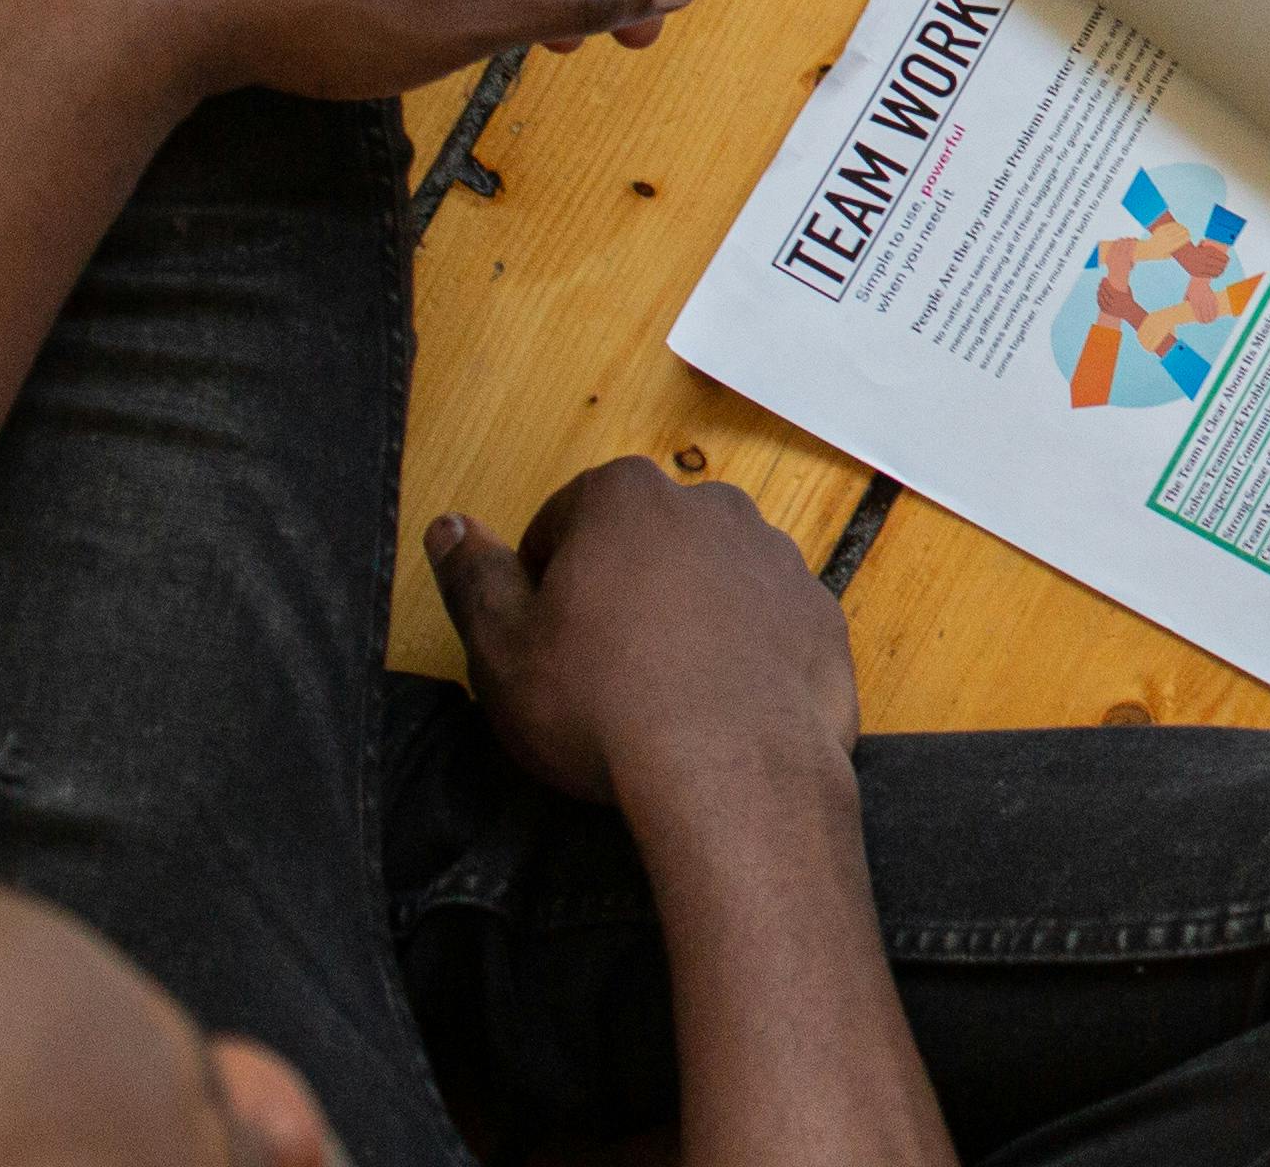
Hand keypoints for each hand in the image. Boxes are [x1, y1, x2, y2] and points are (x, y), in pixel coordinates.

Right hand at [427, 457, 860, 814]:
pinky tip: (716, 707)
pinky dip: (740, 652)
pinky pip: (763, 623)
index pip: (563, 520)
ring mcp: (777, 557)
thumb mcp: (502, 649)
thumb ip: (472, 579)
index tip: (542, 639)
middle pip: (643, 543)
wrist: (732, 772)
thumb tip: (450, 529)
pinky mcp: (820, 612)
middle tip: (595, 671)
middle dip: (618, 592)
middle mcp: (714, 507)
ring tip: (659, 695)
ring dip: (683, 619)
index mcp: (628, 498)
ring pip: (708, 579)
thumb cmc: (602, 706)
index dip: (542, 583)